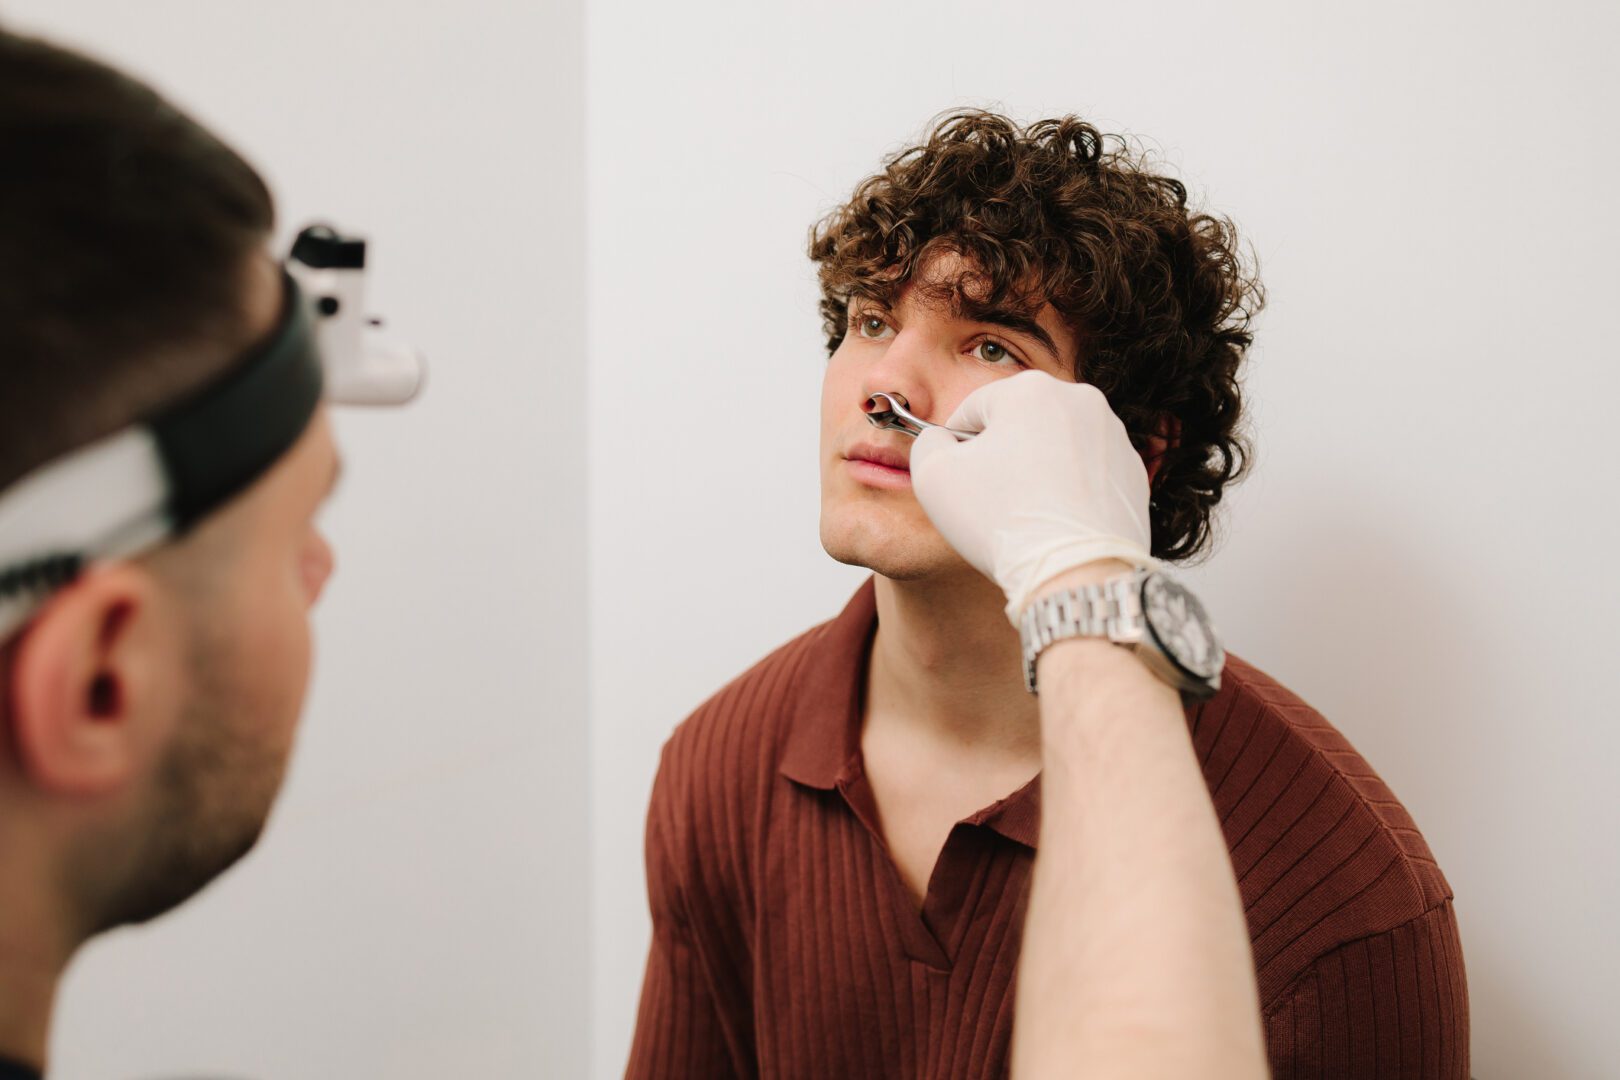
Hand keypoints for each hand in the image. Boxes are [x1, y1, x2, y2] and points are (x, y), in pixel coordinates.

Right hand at [909, 370, 1156, 623]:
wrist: (1076, 575)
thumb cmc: (1001, 521)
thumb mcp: (933, 476)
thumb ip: (928, 445)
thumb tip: (942, 441)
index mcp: (1030, 389)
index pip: (974, 409)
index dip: (956, 445)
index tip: (956, 478)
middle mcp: (1081, 400)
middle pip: (1020, 423)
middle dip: (1002, 455)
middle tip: (990, 500)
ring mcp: (1114, 437)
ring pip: (1056, 447)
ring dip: (1036, 471)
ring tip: (1025, 515)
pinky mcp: (1134, 474)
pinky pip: (1087, 475)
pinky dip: (1069, 492)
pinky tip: (1056, 523)